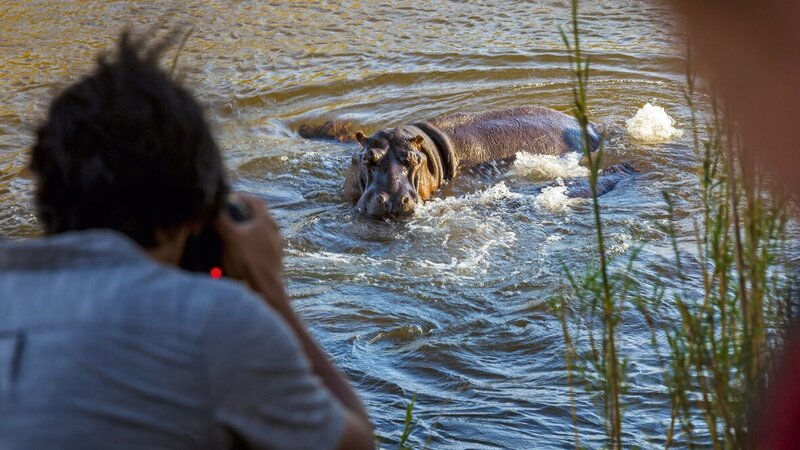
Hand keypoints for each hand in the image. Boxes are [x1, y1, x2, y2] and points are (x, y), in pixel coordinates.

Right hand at [213, 193, 287, 309]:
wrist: (265, 292)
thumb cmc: (250, 263)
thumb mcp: (231, 238)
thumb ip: (221, 220)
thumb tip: (210, 208)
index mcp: (266, 223)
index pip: (255, 201)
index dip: (240, 196)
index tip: (227, 198)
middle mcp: (274, 232)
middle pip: (255, 216)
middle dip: (239, 215)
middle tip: (224, 216)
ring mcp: (274, 247)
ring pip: (256, 232)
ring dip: (241, 231)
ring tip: (226, 235)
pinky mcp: (271, 261)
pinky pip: (257, 247)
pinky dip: (245, 246)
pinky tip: (233, 253)